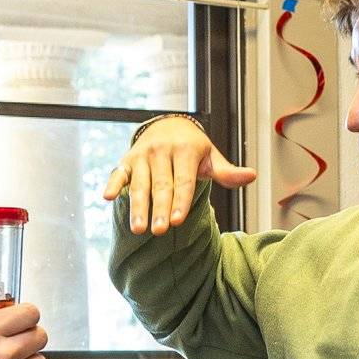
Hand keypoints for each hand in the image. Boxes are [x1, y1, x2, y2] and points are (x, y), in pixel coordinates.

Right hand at [102, 117, 254, 235]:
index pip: (183, 181)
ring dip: (137, 207)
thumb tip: (252, 176)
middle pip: (161, 186)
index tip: (176, 221)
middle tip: (158, 231)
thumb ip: (227, 172)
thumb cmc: (194, 150)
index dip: (180, 202)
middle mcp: (162, 151)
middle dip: (159, 209)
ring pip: (140, 184)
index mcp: (186, 150)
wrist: (168, 126)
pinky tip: (107, 198)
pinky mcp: (127, 160)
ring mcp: (143, 155)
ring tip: (138, 228)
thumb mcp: (212, 157)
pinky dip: (112, 184)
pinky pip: (119, 173)